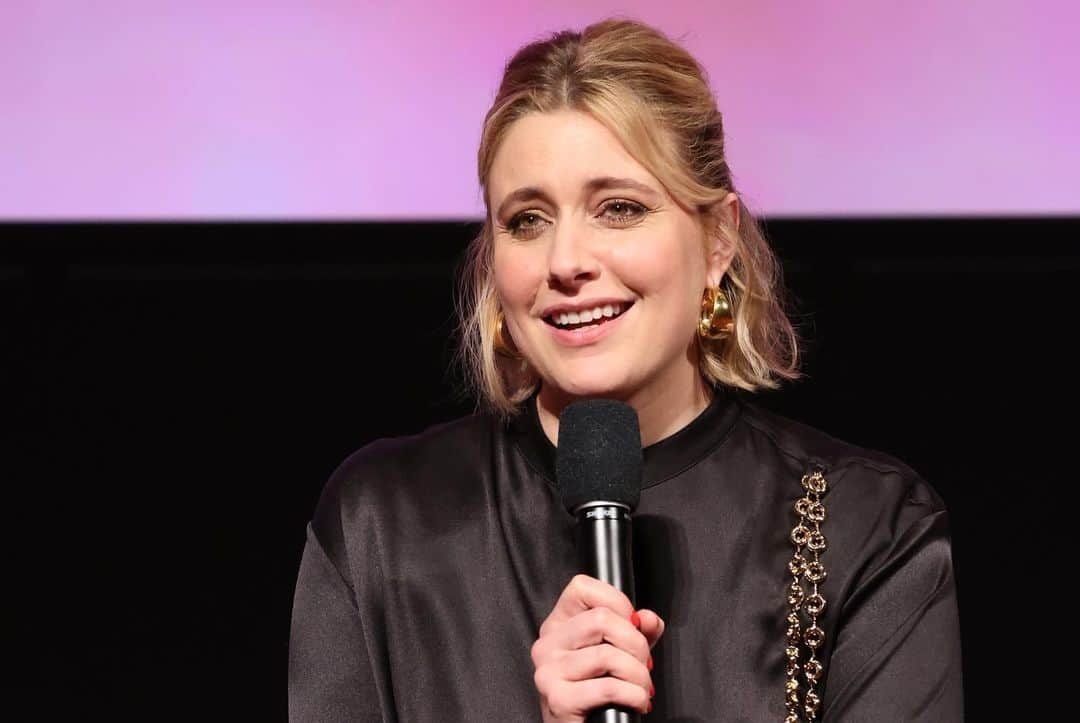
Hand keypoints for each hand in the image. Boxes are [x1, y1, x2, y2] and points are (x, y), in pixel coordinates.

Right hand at [531, 574, 665, 721]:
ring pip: (608, 655)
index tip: (632, 625)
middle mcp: (547, 643)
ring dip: (638, 675)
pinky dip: (634, 695)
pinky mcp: (557, 699)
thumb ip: (639, 631)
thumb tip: (649, 619)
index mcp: (558, 625)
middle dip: (636, 644)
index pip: (582, 586)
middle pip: (601, 618)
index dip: (617, 601)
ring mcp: (548, 671)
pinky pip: (608, 687)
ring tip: (642, 688)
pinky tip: (637, 702)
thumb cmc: (599, 695)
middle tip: (643, 664)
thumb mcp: (621, 653)